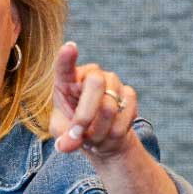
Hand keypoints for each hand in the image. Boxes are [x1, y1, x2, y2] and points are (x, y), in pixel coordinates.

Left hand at [49, 42, 137, 158]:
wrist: (100, 138)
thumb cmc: (75, 132)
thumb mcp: (63, 138)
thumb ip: (64, 140)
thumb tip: (68, 145)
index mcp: (67, 81)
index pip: (65, 67)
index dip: (67, 58)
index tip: (70, 48)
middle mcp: (91, 75)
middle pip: (96, 83)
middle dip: (86, 115)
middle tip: (78, 135)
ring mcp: (112, 81)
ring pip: (110, 105)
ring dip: (100, 130)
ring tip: (93, 139)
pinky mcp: (129, 93)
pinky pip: (126, 114)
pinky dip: (115, 132)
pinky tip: (109, 133)